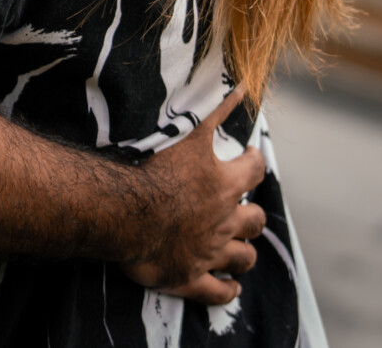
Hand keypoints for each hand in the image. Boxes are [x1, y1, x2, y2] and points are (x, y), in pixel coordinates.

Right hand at [114, 89, 266, 305]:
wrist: (126, 211)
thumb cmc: (153, 169)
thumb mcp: (189, 133)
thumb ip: (216, 112)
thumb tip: (241, 88)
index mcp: (224, 185)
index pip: (255, 170)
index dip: (256, 162)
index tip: (252, 156)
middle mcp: (224, 220)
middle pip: (255, 220)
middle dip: (252, 215)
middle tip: (244, 210)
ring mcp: (210, 252)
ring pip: (243, 258)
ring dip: (244, 253)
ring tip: (241, 251)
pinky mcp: (190, 277)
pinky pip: (217, 291)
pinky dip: (227, 290)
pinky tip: (231, 288)